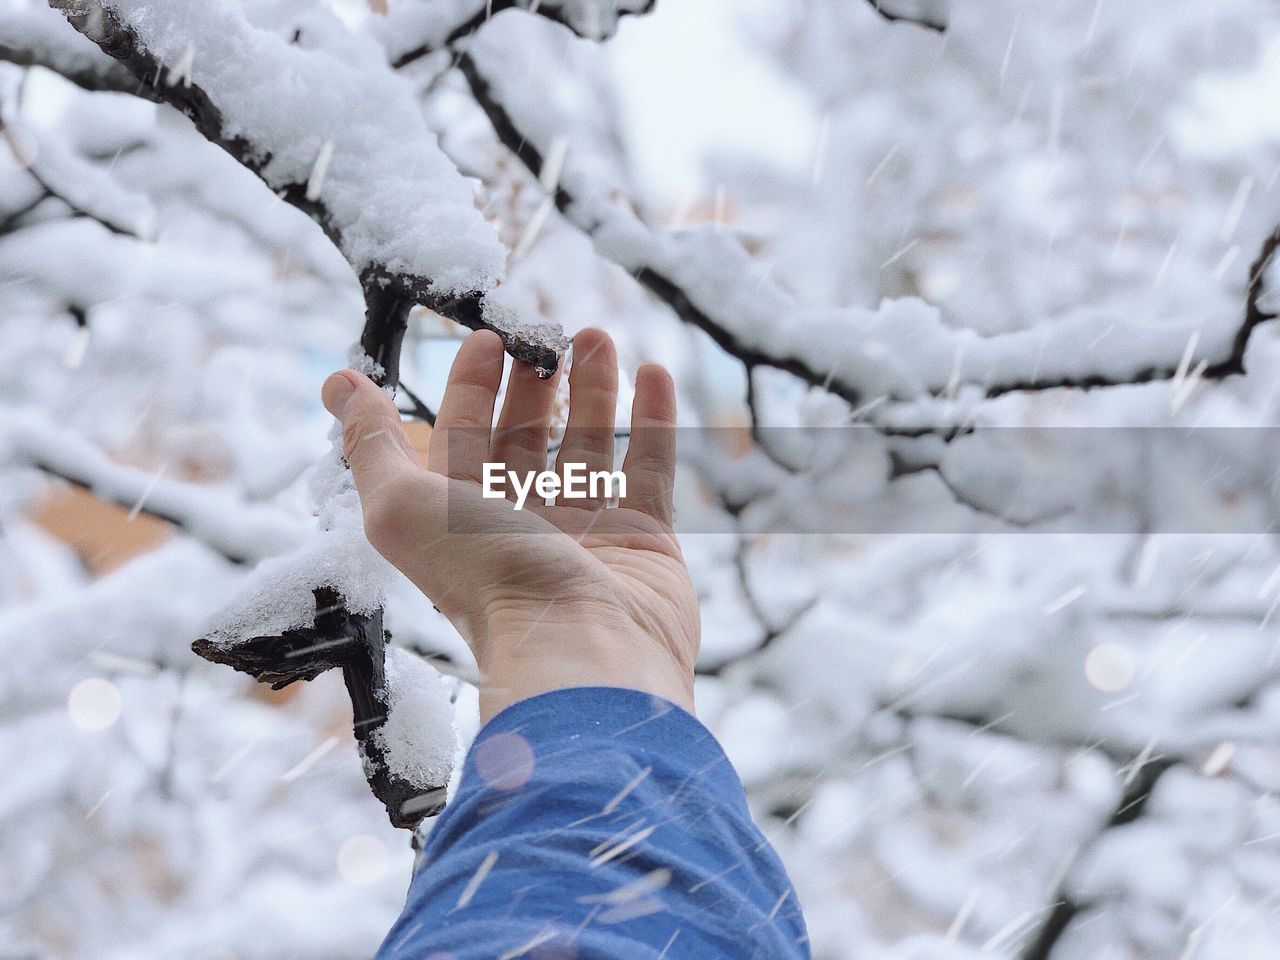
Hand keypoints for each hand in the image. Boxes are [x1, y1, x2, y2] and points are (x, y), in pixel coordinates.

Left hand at [321, 328, 697, 721]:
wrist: (580, 647)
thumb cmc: (487, 578)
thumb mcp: (402, 506)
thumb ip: (373, 444)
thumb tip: (336, 384)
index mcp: (460, 520)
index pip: (461, 438)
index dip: (469, 387)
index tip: (488, 336)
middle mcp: (519, 527)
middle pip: (525, 440)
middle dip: (535, 383)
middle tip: (549, 333)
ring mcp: (585, 535)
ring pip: (588, 448)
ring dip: (594, 389)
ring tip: (597, 337)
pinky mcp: (645, 542)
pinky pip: (650, 470)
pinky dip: (653, 420)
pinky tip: (653, 372)